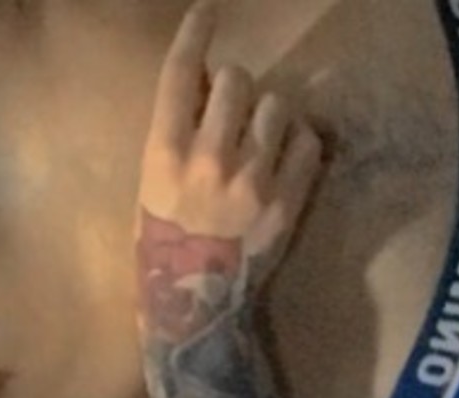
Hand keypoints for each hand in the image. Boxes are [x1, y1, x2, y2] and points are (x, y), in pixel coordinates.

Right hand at [137, 0, 321, 292]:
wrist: (194, 308)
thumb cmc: (162, 247)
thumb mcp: (150, 185)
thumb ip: (174, 136)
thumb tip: (202, 86)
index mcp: (163, 154)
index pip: (179, 74)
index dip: (194, 32)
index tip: (207, 10)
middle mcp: (209, 160)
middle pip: (236, 80)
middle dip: (234, 85)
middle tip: (232, 105)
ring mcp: (252, 180)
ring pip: (277, 105)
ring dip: (268, 111)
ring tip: (261, 135)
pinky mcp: (287, 201)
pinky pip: (307, 141)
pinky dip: (299, 140)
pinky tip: (286, 155)